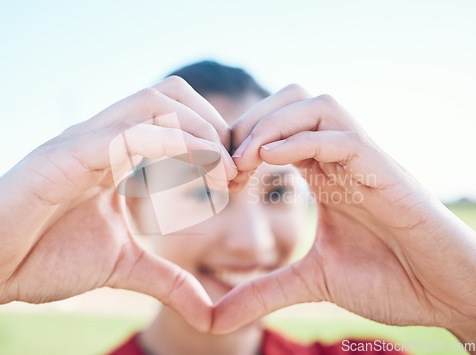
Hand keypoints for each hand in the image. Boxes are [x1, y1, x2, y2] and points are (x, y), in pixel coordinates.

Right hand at [0, 76, 235, 331]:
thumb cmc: (44, 258)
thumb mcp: (123, 268)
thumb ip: (168, 281)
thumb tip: (209, 313)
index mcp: (117, 154)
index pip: (177, 117)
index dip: (215, 141)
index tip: (237, 179)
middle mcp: (102, 138)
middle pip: (170, 94)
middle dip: (213, 127)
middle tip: (233, 173)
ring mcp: (82, 141)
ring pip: (151, 103)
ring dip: (197, 131)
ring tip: (218, 173)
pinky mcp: (62, 157)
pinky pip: (123, 134)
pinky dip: (167, 145)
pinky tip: (191, 174)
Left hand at [212, 85, 475, 332]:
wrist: (445, 295)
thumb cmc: (389, 279)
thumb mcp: (312, 281)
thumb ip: (265, 290)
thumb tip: (216, 317)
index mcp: (323, 173)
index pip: (275, 129)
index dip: (240, 144)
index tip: (220, 178)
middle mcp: (341, 158)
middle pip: (291, 100)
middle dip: (250, 123)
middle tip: (227, 166)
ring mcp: (364, 161)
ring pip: (316, 105)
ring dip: (272, 124)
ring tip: (246, 162)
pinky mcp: (385, 172)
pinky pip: (342, 137)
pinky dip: (303, 140)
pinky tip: (271, 161)